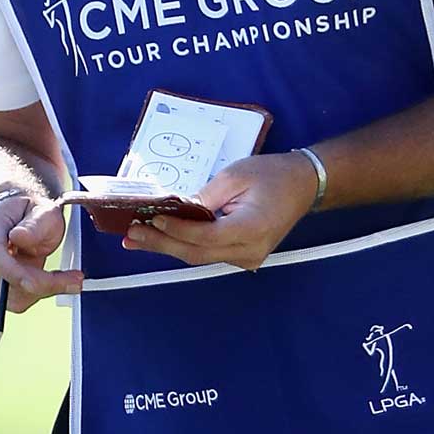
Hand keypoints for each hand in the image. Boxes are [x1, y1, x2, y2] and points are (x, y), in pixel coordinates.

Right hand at [0, 191, 82, 314]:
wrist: (13, 221)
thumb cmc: (27, 214)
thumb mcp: (41, 210)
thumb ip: (34, 224)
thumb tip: (19, 237)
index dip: (13, 273)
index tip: (38, 284)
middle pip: (7, 280)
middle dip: (44, 283)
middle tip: (75, 279)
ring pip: (14, 296)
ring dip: (43, 289)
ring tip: (60, 275)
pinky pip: (16, 302)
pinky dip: (36, 295)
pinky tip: (45, 279)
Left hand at [120, 152, 316, 270]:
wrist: (302, 185)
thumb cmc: (271, 175)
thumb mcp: (235, 176)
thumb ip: (205, 196)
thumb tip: (174, 209)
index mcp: (252, 229)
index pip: (205, 236)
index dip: (176, 230)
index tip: (151, 219)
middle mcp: (249, 250)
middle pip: (197, 253)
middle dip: (161, 244)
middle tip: (131, 235)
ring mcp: (247, 257)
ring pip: (199, 256)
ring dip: (167, 246)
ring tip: (136, 238)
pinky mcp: (242, 255)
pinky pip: (207, 253)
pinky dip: (183, 244)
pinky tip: (160, 238)